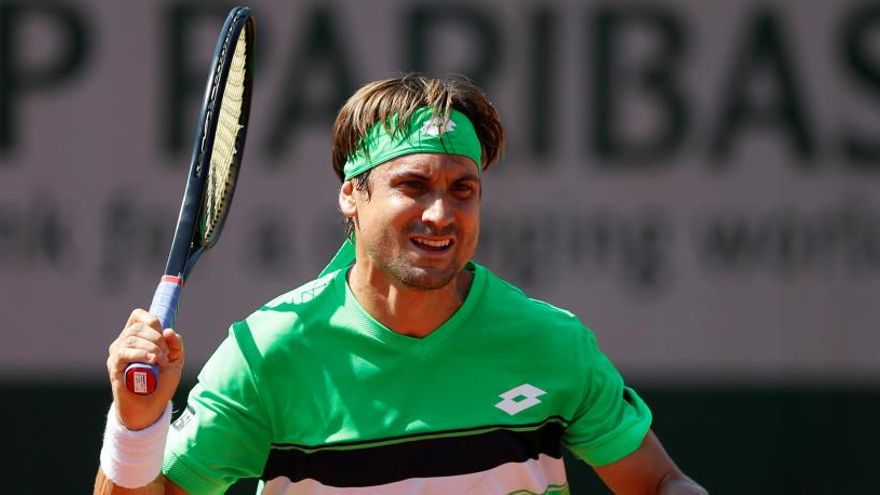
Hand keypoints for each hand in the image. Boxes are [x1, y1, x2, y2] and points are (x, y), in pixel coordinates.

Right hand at [107, 308, 184, 429]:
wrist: (150, 407)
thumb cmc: (160, 382)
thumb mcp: (175, 361)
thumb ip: (176, 344)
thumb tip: (168, 330)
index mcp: (137, 337)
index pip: (138, 316)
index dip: (152, 320)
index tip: (163, 334)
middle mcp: (123, 342)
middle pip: (137, 327)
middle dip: (157, 338)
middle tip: (166, 354)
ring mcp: (117, 354)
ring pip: (132, 338)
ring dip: (152, 347)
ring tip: (161, 361)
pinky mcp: (113, 367)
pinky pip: (123, 353)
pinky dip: (140, 354)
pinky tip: (152, 360)